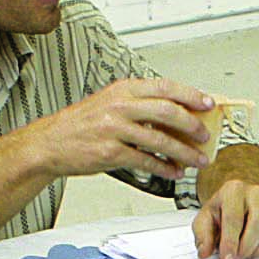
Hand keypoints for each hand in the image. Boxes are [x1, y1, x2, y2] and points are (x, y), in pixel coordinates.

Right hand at [27, 77, 210, 186]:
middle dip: (193, 125)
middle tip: (206, 136)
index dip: (191, 95)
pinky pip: (146, 161)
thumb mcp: (109, 103)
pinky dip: (165, 168)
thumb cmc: (80, 124)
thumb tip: (174, 113)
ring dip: (185, 152)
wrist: (50, 143)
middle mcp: (120, 105)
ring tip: (197, 160)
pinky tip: (174, 172)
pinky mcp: (111, 152)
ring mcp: (115, 129)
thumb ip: (139, 104)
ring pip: (161, 139)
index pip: (165, 87)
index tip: (208, 103)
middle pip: (168, 111)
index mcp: (122, 89)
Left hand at [191, 177, 258, 258]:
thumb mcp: (205, 219)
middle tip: (239, 258)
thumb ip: (202, 235)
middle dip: (248, 247)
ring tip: (250, 255)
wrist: (239, 200)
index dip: (230, 242)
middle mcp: (257, 192)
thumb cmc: (223, 210)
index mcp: (234, 190)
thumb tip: (204, 252)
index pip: (234, 218)